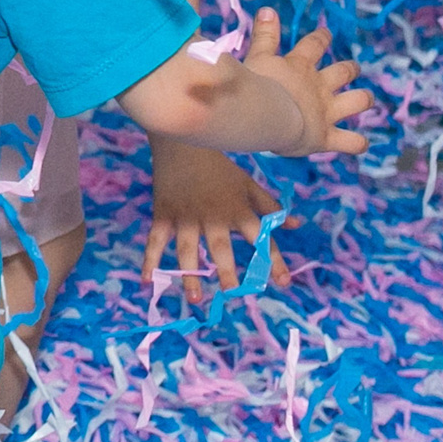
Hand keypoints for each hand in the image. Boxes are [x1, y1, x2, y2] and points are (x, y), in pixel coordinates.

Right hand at [145, 140, 294, 304]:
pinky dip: (149, 260)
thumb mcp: (249, 184)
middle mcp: (213, 217)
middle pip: (220, 247)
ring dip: (190, 274)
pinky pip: (155, 240)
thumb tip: (296, 225)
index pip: (260, 237)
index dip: (273, 259)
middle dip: (227, 270)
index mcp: (237, 210)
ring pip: (187, 249)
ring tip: (195, 300)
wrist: (182, 142)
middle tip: (232, 293)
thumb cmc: (220, 168)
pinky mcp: (163, 215)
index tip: (284, 282)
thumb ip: (270, 207)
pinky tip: (146, 280)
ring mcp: (185, 217)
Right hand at [240, 6, 370, 156]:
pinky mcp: (327, 136)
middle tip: (353, 67)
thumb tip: (267, 8)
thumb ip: (264, 35)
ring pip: (357, 101)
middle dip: (350, 68)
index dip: (321, 37)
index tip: (326, 33)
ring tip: (366, 99)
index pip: (315, 44)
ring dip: (363, 99)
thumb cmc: (257, 85)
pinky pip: (350, 141)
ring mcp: (327, 112)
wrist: (265, 115)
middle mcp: (319, 86)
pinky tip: (361, 143)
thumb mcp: (257, 56)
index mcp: (301, 66)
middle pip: (343, 72)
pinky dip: (357, 143)